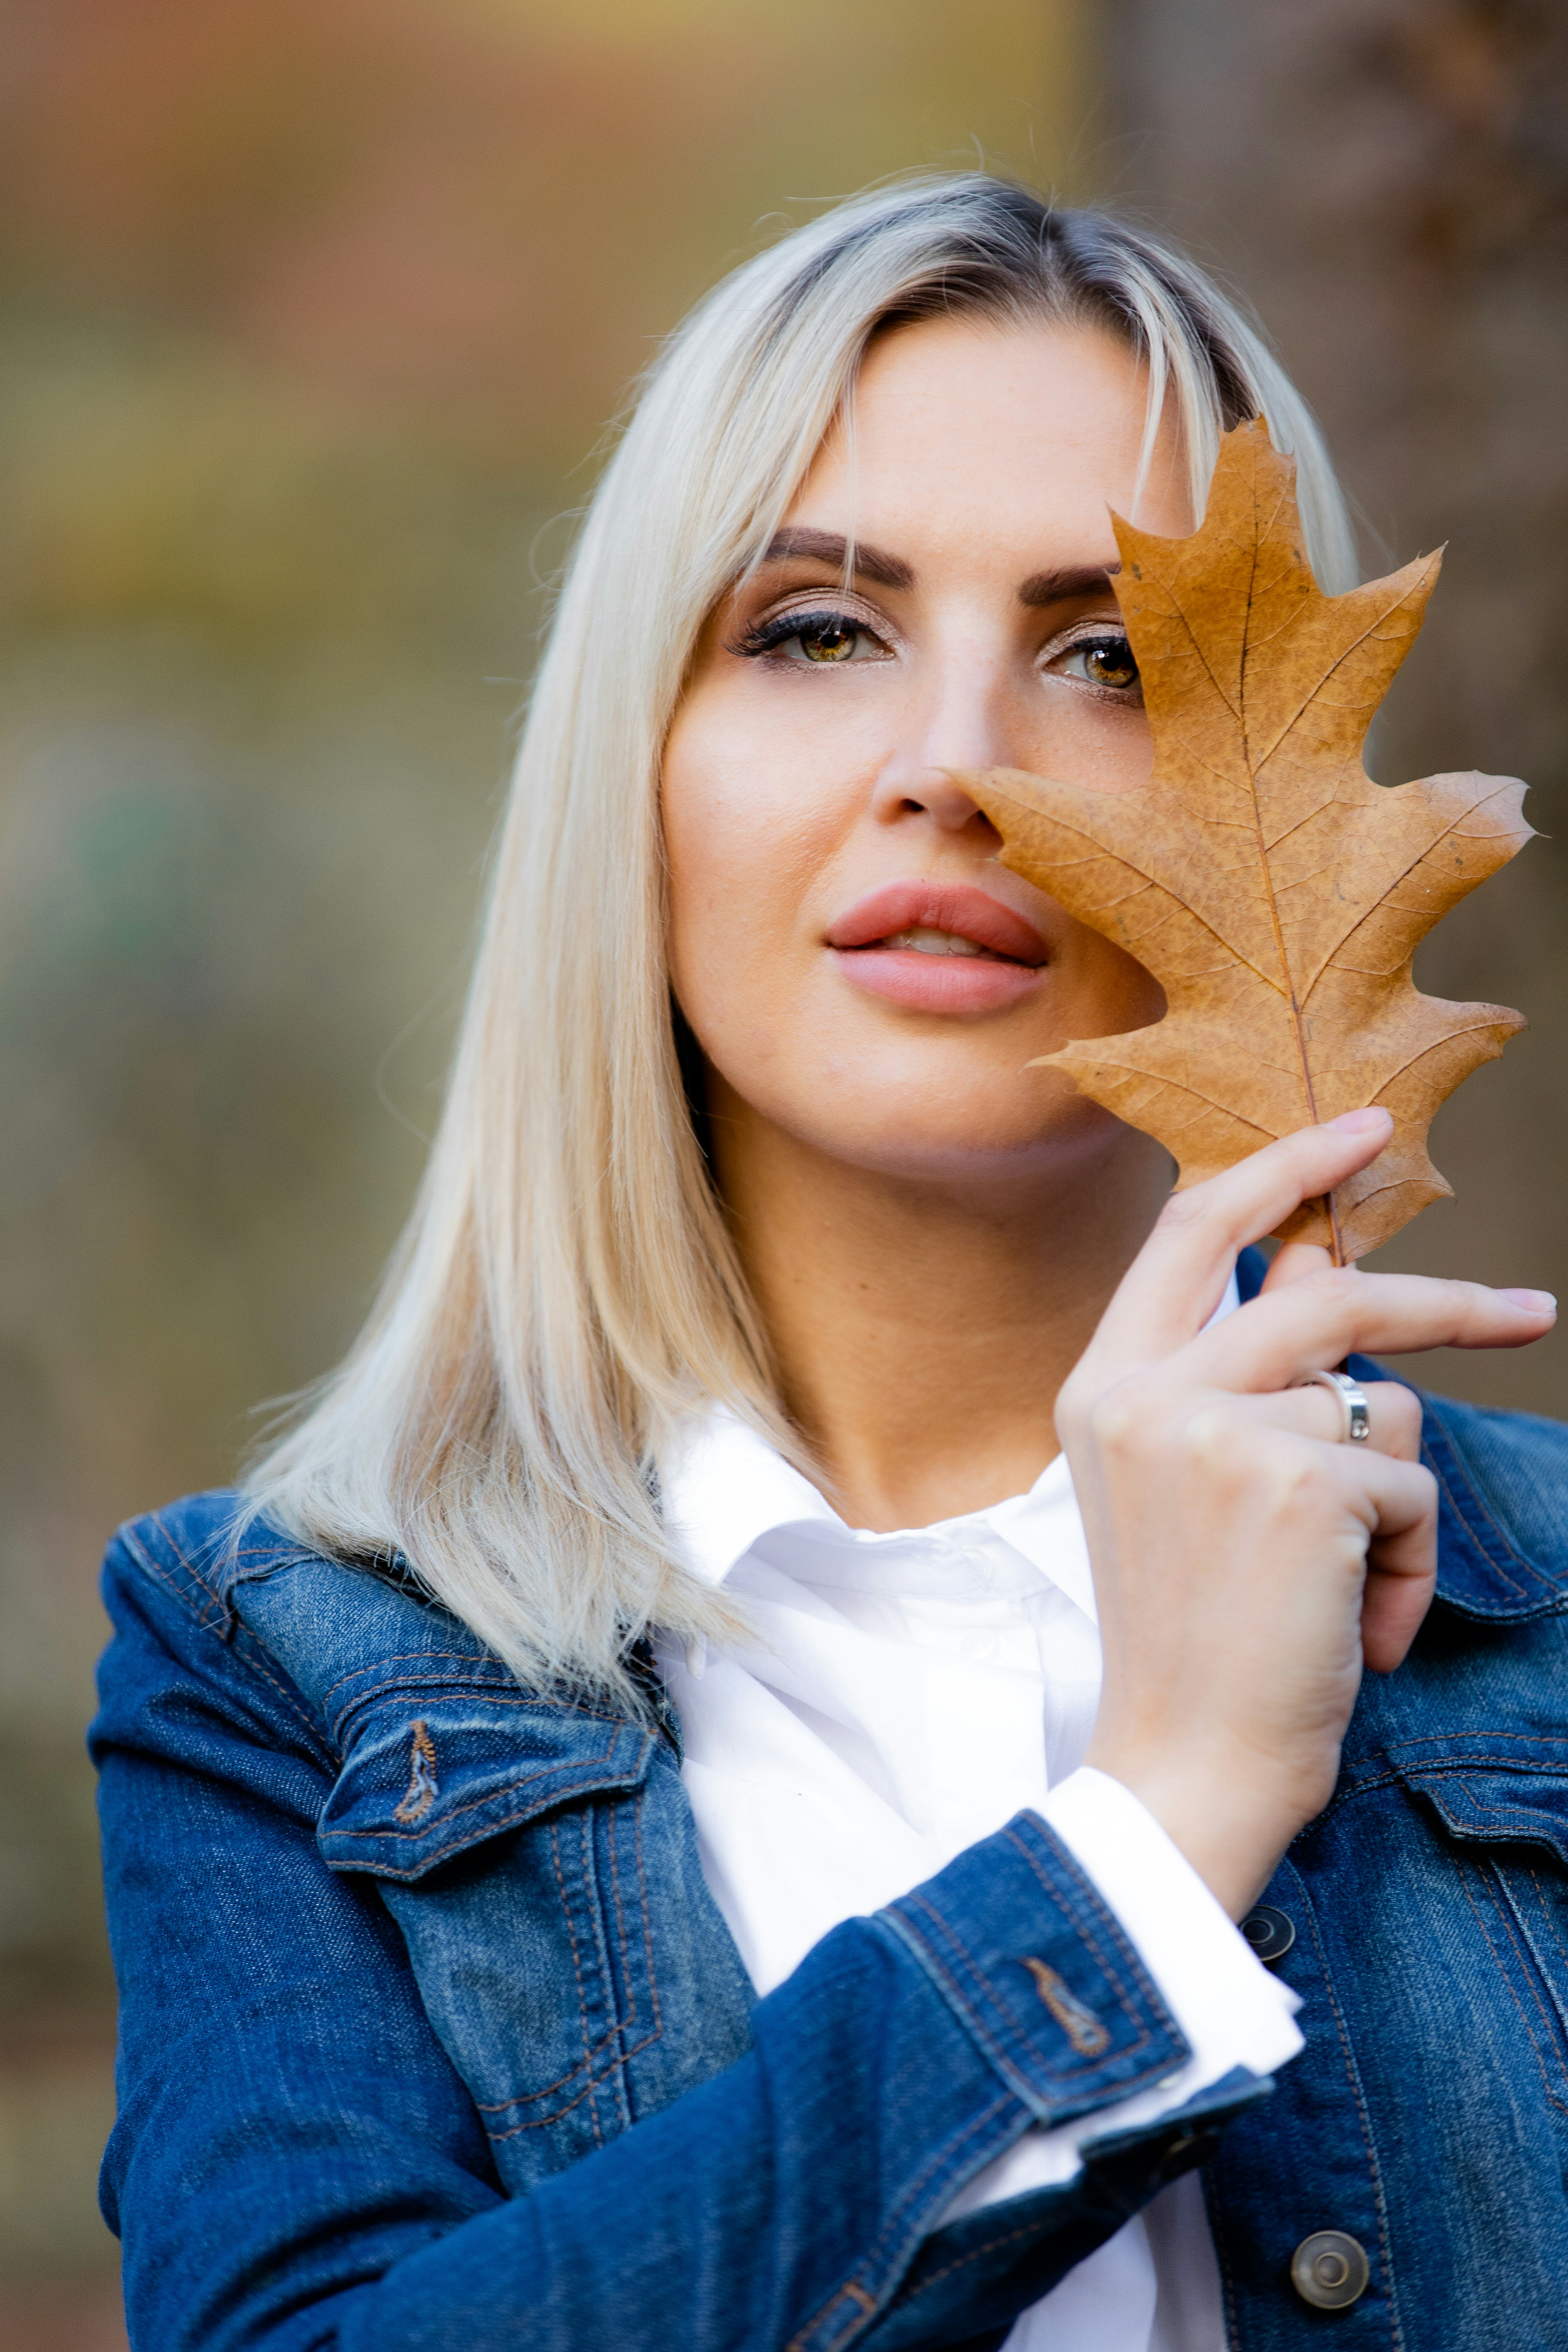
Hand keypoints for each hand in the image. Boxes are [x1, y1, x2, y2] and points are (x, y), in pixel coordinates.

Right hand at [1060, 1110, 1555, 1918]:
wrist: (1184, 1763)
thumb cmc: (1197, 1637)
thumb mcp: (1192, 1487)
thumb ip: (1241, 1377)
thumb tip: (1315, 1266)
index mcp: (1103, 1385)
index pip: (1189, 1231)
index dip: (1280, 1168)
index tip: (1360, 1131)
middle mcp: (1146, 1391)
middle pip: (1322, 1290)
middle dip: (1441, 1302)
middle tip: (1531, 1313)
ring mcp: (1216, 1428)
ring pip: (1379, 1402)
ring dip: (1396, 1499)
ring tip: (1351, 1586)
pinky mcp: (1296, 1481)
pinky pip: (1407, 1484)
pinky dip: (1408, 1562)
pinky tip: (1359, 1625)